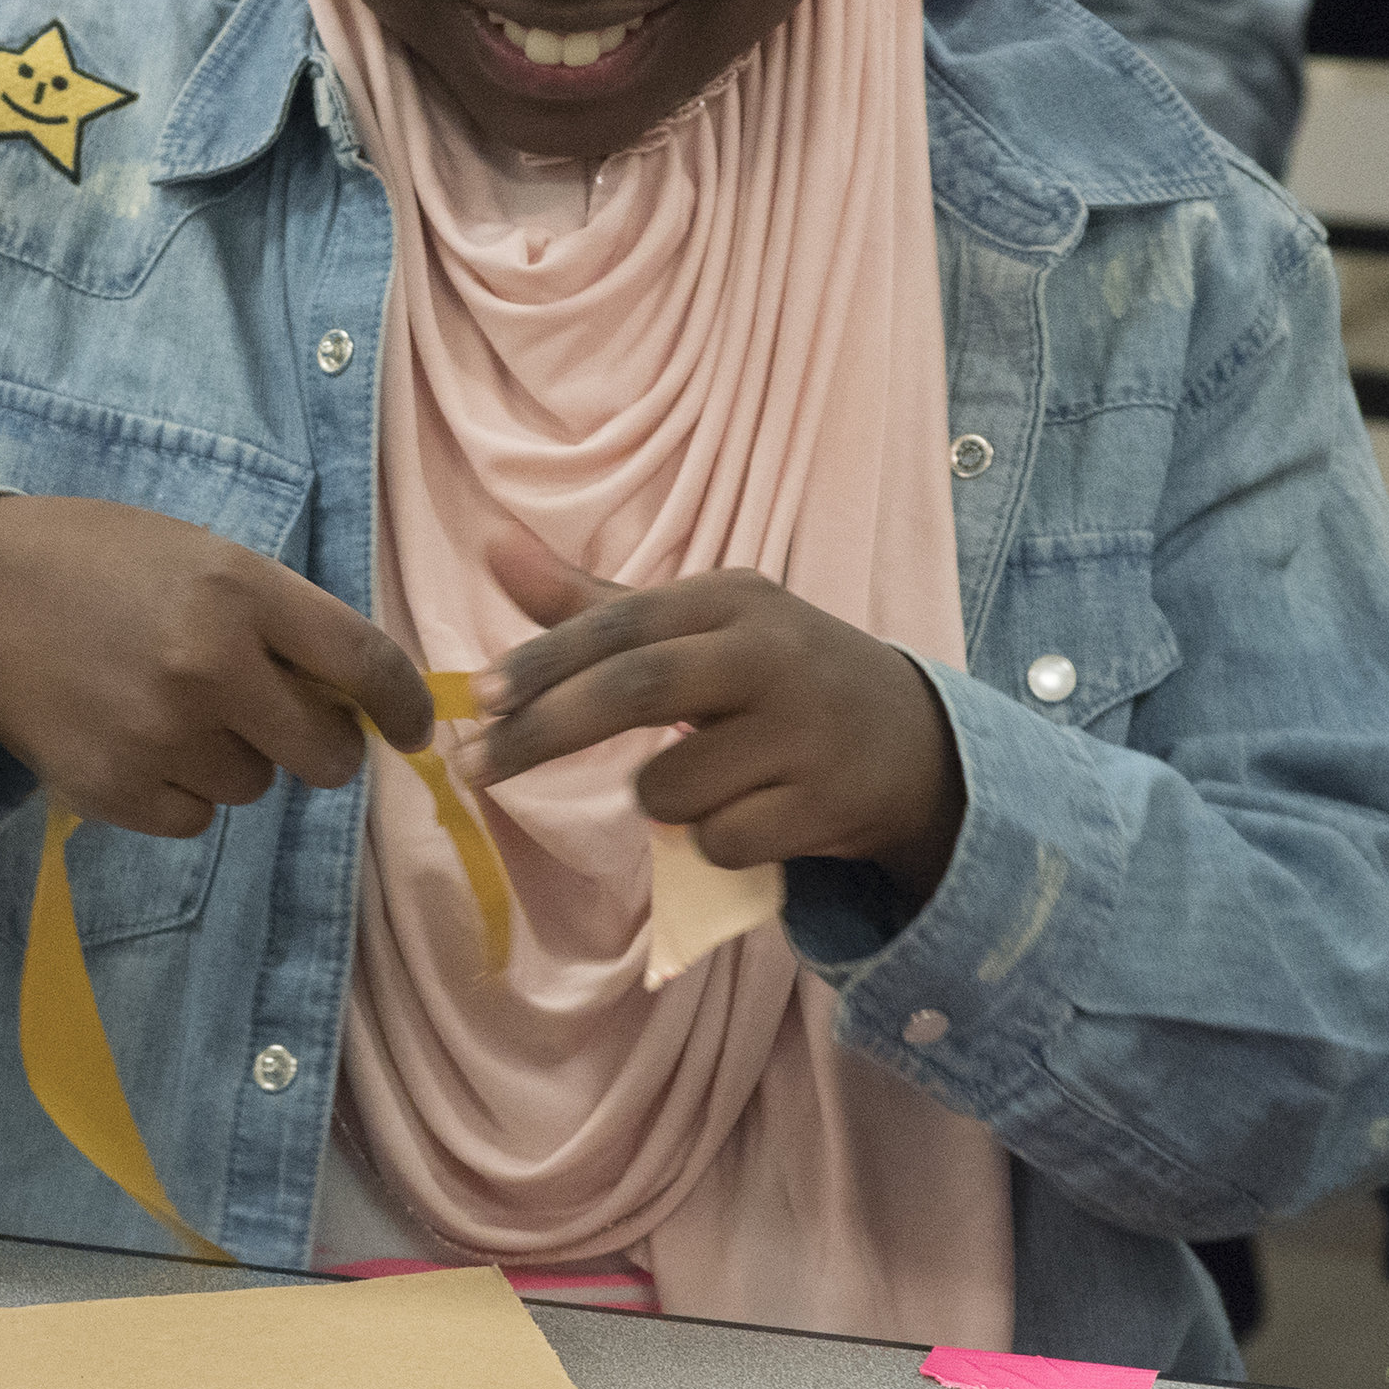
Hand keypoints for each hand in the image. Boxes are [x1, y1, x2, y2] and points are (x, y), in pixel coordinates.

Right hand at [0, 495, 434, 839]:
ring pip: (255, 788)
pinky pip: (195, 819)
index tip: (410, 728)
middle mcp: (209, 670)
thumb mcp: (202, 557)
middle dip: (320, 746)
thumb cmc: (98, 563)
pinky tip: (136, 739)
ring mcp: (160, 738)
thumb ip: (280, 619)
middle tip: (283, 720)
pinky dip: (181, 792)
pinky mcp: (116, 792)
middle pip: (324, 755)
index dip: (402, 707)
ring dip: (236, 760)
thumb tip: (359, 698)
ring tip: (172, 708)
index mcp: (239, 593)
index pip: (365, 665)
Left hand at [465, 532, 965, 904]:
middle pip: (638, 691)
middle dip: (547, 732)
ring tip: (710, 778)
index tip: (479, 696)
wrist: (912, 741)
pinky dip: (709, 840)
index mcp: (732, 600)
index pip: (622, 625)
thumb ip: (595, 605)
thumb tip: (491, 546)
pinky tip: (754, 811)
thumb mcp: (699, 628)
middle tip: (476, 768)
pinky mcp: (824, 804)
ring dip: (659, 799)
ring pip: (670, 787)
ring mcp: (803, 732)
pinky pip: (718, 841)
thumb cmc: (774, 678)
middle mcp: (771, 654)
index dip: (545, 660)